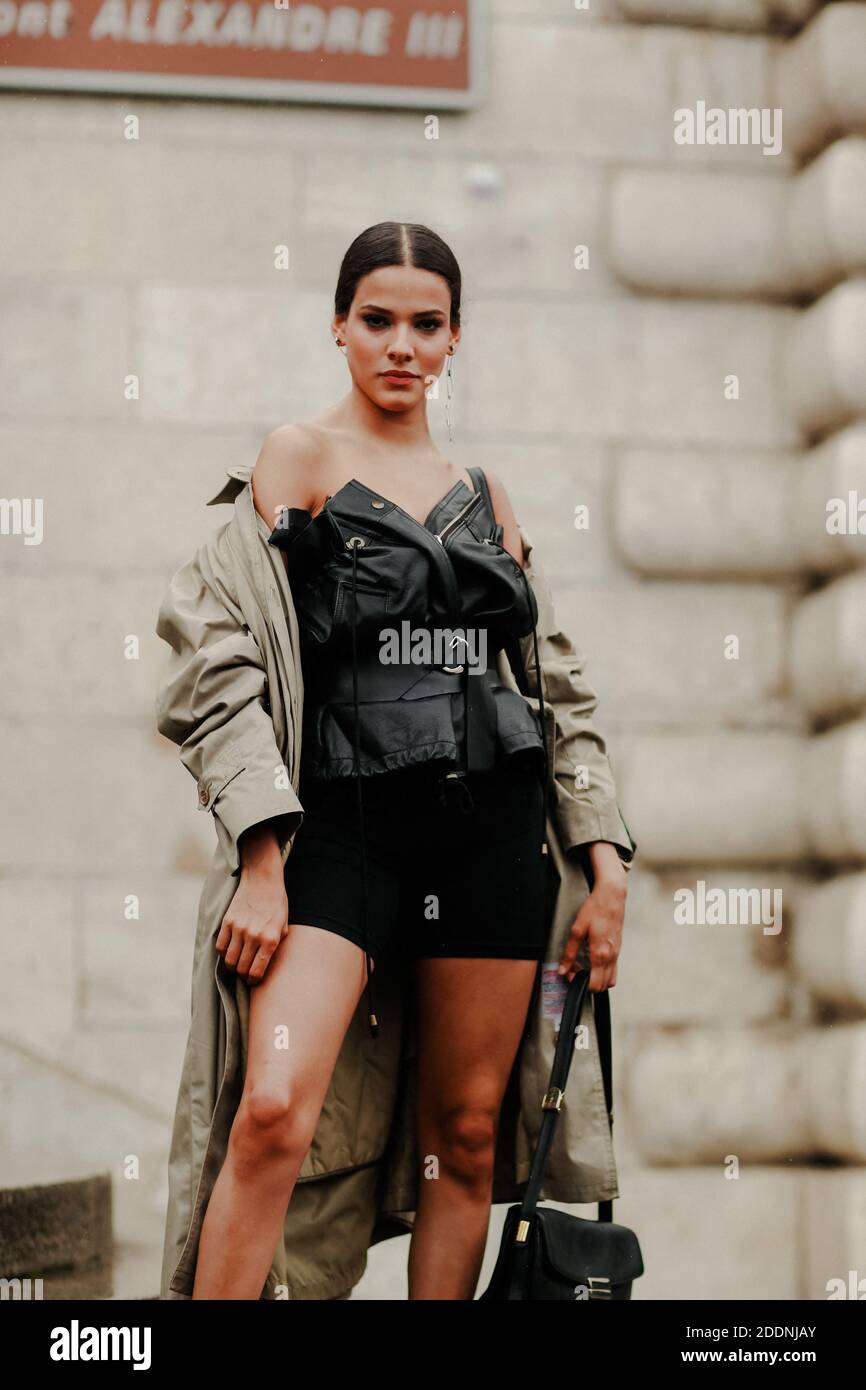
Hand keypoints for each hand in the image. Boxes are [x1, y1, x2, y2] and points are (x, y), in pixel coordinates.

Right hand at [215, 866, 288, 983]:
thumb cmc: (276, 903)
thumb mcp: (284, 925)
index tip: (253, 981)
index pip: (256, 972)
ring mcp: (238, 929)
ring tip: (237, 963)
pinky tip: (230, 950)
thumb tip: (264, 964)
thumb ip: (275, 945)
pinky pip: (220, 946)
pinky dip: (223, 952)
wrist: (263, 879)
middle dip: (243, 976)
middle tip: (245, 974)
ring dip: (232, 966)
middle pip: (241, 969)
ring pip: (229, 960)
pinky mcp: (227, 921)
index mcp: (270, 939)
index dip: (253, 981)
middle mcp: (254, 936)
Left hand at [557, 865, 626, 991]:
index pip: (595, 984)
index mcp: (600, 954)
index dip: (581, 984)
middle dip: (588, 984)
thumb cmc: (595, 909)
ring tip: (584, 967)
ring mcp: (616, 953)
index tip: (570, 976)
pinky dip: (604, 971)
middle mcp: (611, 957)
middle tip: (575, 971)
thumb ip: (569, 952)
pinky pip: (613, 968)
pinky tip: (593, 959)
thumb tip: (563, 969)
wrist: (612, 896)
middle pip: (603, 986)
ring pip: (610, 979)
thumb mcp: (577, 929)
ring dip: (598, 979)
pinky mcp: (618, 949)